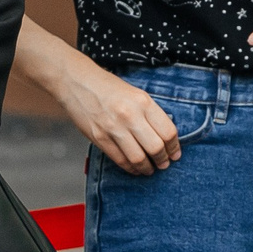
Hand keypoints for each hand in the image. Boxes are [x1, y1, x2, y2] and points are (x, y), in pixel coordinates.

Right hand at [56, 56, 182, 175]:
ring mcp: (113, 128)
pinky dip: (130, 168)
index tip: (175, 154)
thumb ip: (150, 113)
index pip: (168, 131)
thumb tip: (164, 137)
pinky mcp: (99, 138)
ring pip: (138, 158)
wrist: (77, 81)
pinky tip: (134, 168)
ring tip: (150, 169)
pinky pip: (120, 160)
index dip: (174, 147)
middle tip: (164, 164)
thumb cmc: (108, 87)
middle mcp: (130, 115)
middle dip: (163, 160)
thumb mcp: (136, 94)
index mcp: (143, 102)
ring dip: (147, 168)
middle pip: (156, 148)